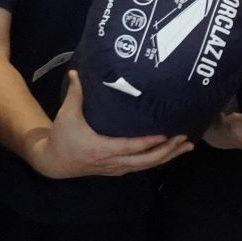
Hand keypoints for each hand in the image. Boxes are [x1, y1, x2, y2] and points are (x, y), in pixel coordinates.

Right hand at [31, 72, 193, 177]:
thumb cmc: (63, 137)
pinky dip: (158, 160)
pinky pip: (142, 166)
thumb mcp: (66, 114)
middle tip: (185, 139)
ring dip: (168, 156)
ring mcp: (117, 167)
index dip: (149, 143)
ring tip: (187, 146)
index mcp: (101, 148)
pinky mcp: (118, 169)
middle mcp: (113, 161)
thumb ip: (75, 93)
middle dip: (168, 151)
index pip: (130, 147)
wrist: (54, 162)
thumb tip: (76, 71)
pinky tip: (172, 152)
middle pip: (146, 160)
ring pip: (147, 166)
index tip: (166, 134)